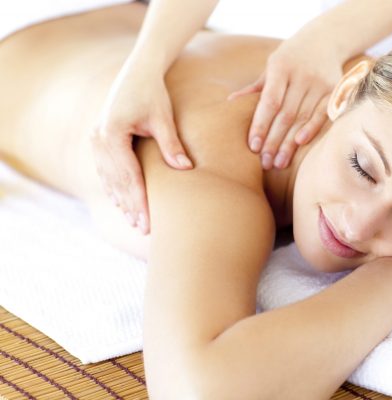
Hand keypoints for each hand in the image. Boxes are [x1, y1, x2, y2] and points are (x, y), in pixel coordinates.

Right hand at [91, 63, 192, 233]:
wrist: (137, 73)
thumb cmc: (152, 94)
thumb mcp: (163, 118)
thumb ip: (172, 145)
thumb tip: (186, 169)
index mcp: (112, 134)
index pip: (128, 176)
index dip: (138, 201)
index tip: (148, 222)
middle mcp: (98, 139)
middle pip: (116, 182)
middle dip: (130, 207)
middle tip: (143, 230)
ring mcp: (96, 140)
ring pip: (108, 178)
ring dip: (121, 201)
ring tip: (135, 222)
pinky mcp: (99, 140)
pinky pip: (106, 170)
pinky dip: (115, 188)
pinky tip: (123, 203)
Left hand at [228, 36, 342, 169]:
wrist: (324, 40)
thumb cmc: (290, 59)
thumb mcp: (272, 67)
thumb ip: (256, 88)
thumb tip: (230, 103)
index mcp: (281, 66)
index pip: (269, 102)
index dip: (260, 125)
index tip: (252, 147)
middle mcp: (302, 74)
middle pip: (286, 114)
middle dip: (273, 141)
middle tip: (265, 162)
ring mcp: (320, 82)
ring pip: (302, 118)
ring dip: (289, 143)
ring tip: (278, 162)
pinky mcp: (335, 89)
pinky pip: (322, 114)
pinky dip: (311, 129)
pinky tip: (299, 145)